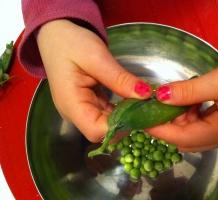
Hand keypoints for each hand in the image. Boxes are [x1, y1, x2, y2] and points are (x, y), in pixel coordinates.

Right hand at [37, 20, 151, 141]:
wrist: (55, 36)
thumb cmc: (70, 43)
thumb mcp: (96, 57)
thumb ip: (120, 79)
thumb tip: (145, 95)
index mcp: (71, 104)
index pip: (96, 131)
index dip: (120, 127)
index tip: (142, 113)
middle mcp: (75, 114)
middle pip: (104, 131)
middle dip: (128, 123)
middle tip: (149, 109)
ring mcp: (81, 111)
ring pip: (108, 124)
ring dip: (127, 117)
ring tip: (145, 105)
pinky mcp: (88, 105)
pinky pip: (107, 114)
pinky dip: (122, 110)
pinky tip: (133, 100)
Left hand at [148, 49, 217, 150]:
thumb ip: (188, 92)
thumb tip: (160, 97)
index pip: (182, 139)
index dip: (159, 130)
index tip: (139, 119)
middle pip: (184, 139)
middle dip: (165, 124)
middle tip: (152, 105)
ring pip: (189, 132)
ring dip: (176, 117)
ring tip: (171, 98)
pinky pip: (197, 123)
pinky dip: (187, 113)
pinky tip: (186, 99)